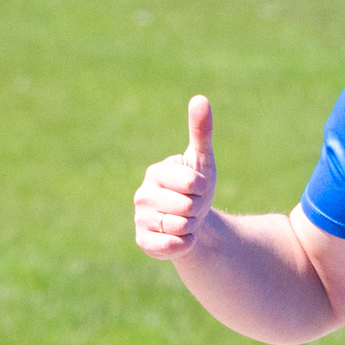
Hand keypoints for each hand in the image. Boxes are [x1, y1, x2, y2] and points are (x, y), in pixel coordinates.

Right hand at [134, 95, 215, 259]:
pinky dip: (185, 243)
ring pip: (181, 226)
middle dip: (199, 208)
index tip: (197, 188)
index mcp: (156, 172)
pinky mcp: (143, 241)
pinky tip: (182, 237)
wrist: (194, 221)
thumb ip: (201, 130)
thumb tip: (200, 98)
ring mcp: (140, 219)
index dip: (203, 188)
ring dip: (192, 226)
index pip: (193, 182)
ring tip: (185, 220)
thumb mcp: (202, 160)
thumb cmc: (197, 187)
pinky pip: (172, 246)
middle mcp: (142, 195)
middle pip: (188, 206)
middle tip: (192, 206)